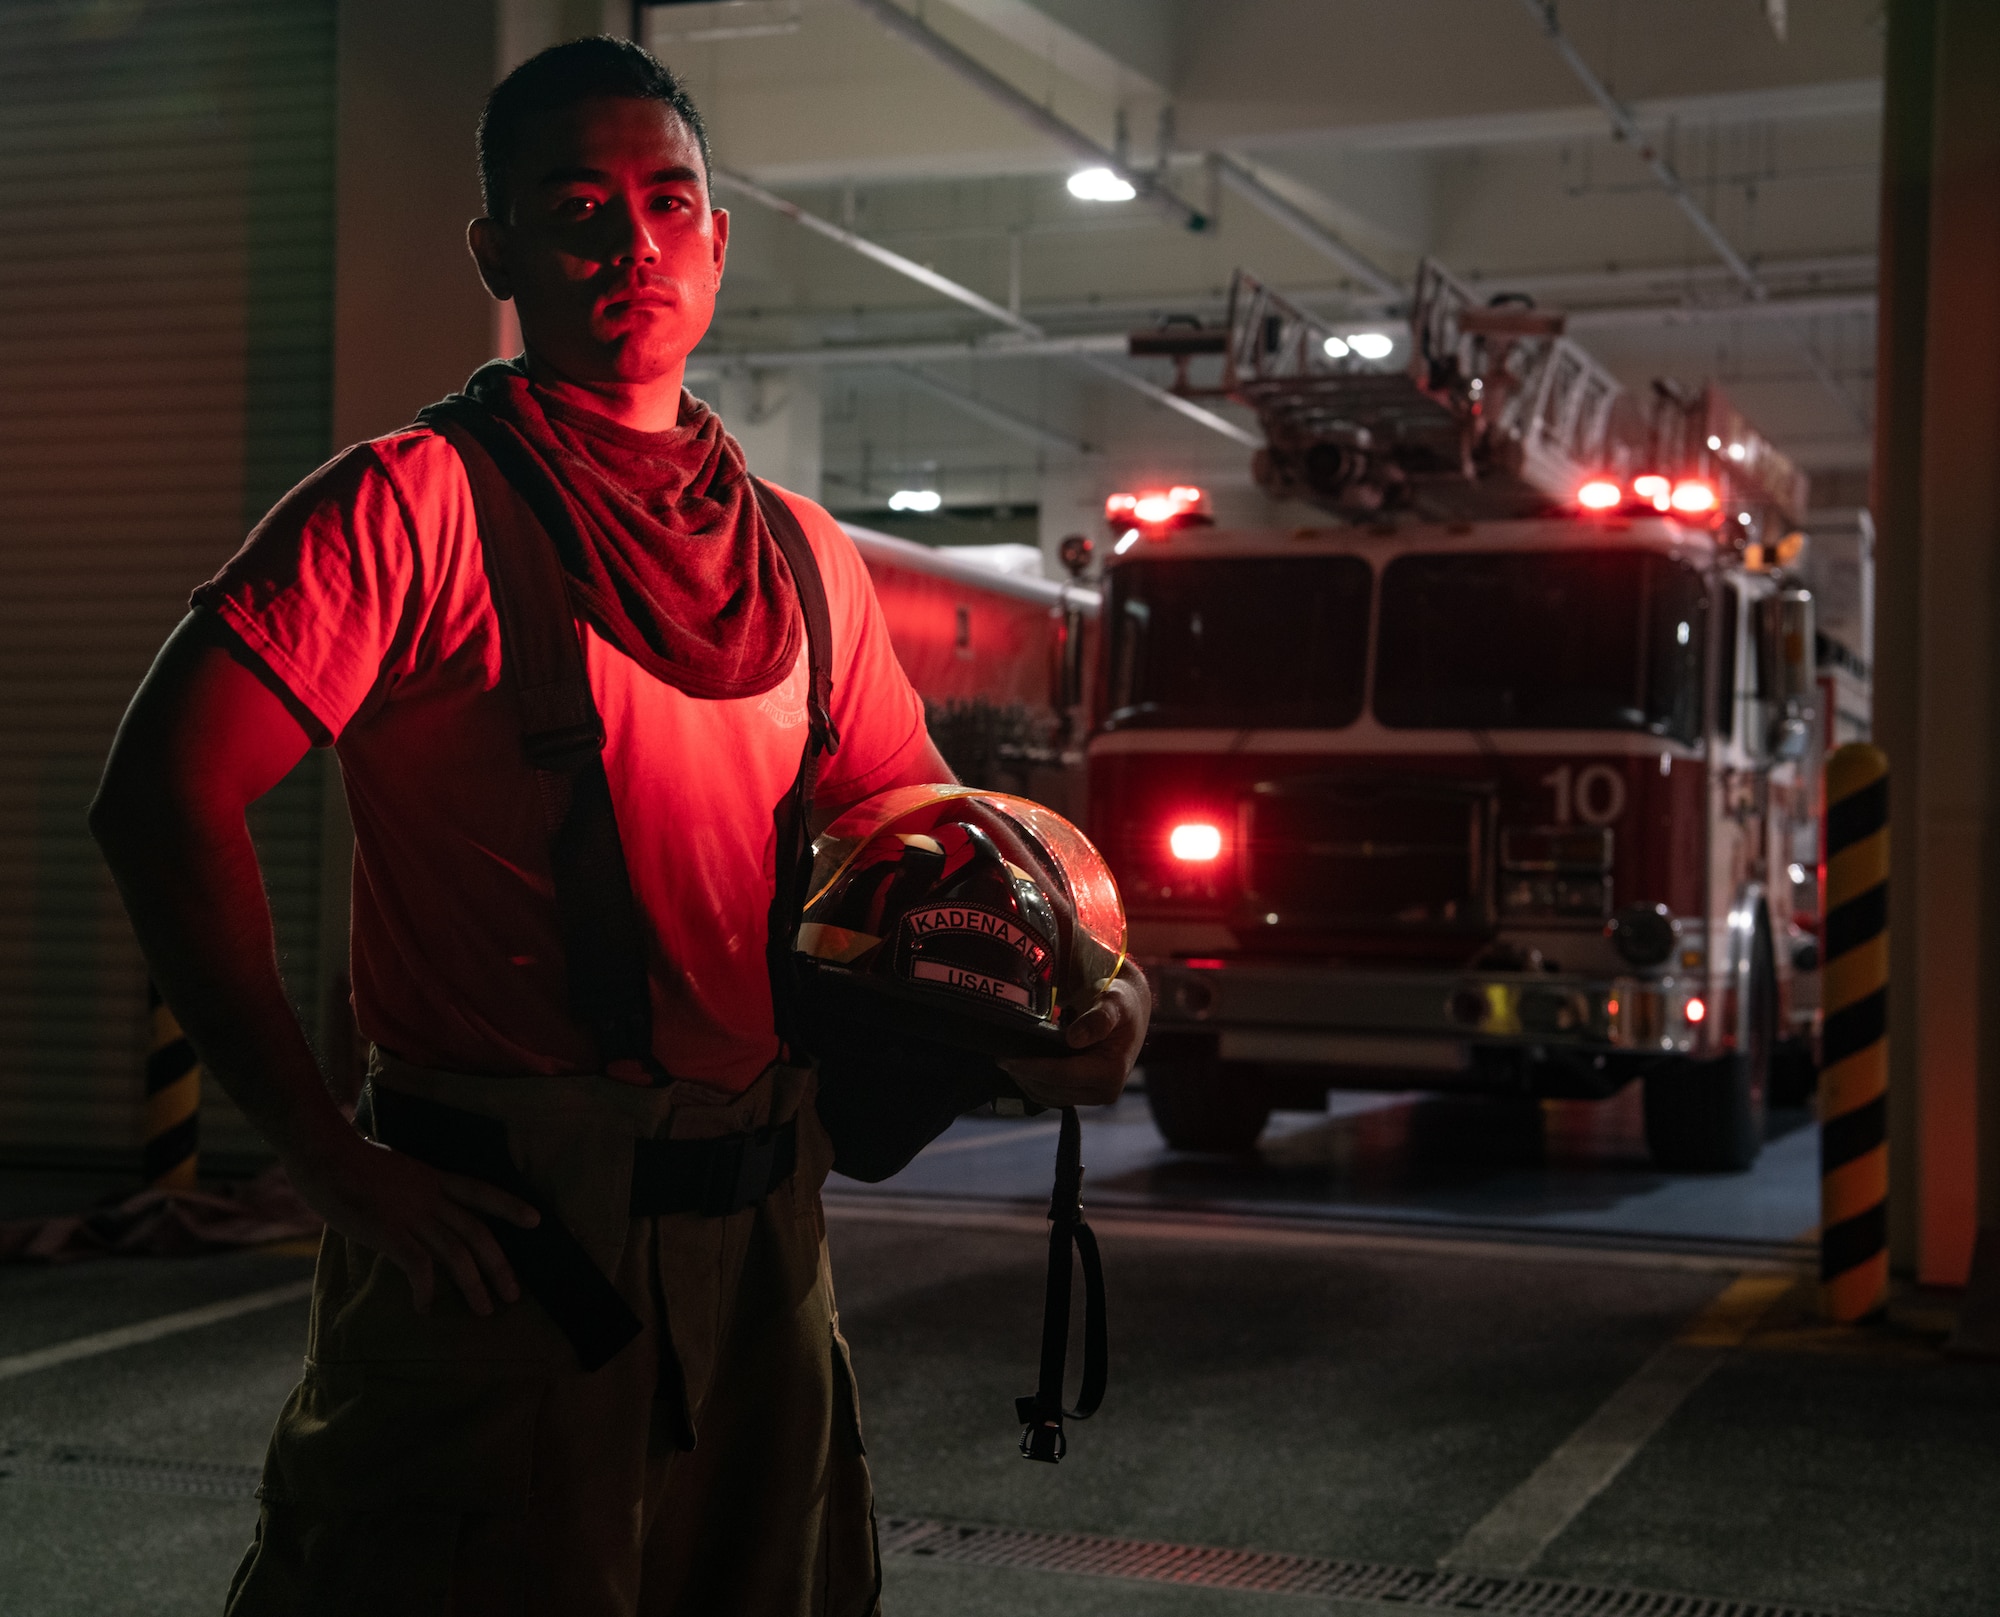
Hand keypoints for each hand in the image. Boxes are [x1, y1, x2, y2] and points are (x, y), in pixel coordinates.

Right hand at [288, 1132, 540, 1316]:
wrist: (324, 1152)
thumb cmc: (352, 1161)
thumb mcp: (397, 1169)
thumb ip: (415, 1190)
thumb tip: (423, 1210)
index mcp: (435, 1178)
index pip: (482, 1191)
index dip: (510, 1206)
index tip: (536, 1220)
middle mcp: (431, 1197)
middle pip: (478, 1233)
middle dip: (499, 1266)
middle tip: (513, 1295)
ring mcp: (411, 1215)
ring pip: (456, 1254)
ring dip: (474, 1285)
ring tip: (484, 1309)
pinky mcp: (387, 1232)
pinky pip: (417, 1265)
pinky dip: (425, 1289)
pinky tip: (425, 1308)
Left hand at [1001, 959, 1150, 1108]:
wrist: (1129, 1010)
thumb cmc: (1121, 1003)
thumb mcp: (1114, 1003)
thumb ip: (1098, 1019)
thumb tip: (1074, 1039)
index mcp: (1112, 1073)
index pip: (1063, 1076)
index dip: (1033, 1068)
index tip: (1007, 1058)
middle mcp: (1104, 1092)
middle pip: (1052, 1089)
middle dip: (1024, 1075)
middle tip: (999, 1056)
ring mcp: (1093, 1096)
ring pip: (1048, 1096)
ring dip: (1025, 1080)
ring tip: (1005, 1059)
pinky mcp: (1083, 1094)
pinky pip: (1050, 1094)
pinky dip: (1033, 1082)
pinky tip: (1019, 1065)